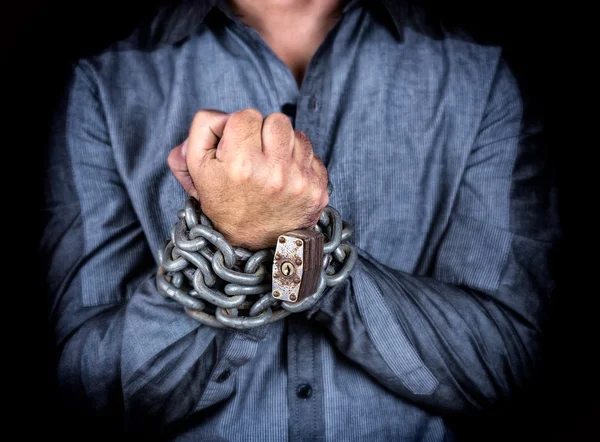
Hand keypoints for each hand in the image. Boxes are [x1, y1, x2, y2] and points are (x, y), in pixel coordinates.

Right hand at [168, 109, 328, 249]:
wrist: (253, 246)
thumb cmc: (224, 203)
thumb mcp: (197, 168)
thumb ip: (203, 130)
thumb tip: (222, 116)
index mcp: (240, 164)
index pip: (247, 114)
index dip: (240, 128)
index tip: (238, 147)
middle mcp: (273, 172)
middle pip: (277, 120)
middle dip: (265, 133)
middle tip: (256, 155)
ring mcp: (299, 181)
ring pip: (297, 135)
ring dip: (284, 146)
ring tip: (272, 167)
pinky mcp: (318, 189)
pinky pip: (313, 155)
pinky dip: (300, 163)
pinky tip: (287, 179)